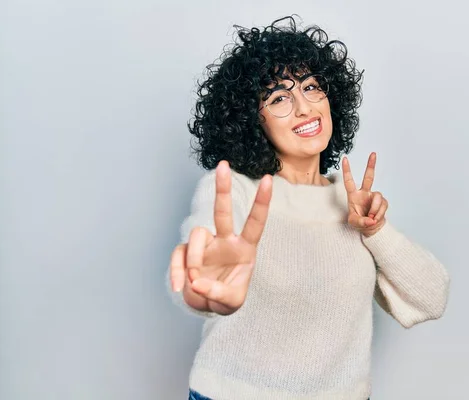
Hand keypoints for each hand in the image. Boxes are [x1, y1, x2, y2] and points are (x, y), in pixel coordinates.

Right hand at [169, 160, 272, 314]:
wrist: (207, 306)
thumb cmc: (226, 299)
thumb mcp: (231, 302)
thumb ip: (218, 293)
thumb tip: (196, 281)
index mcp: (244, 248)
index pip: (255, 222)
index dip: (262, 202)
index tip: (269, 179)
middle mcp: (225, 241)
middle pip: (223, 211)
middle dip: (223, 188)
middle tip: (223, 165)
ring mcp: (205, 245)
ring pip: (196, 235)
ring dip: (193, 259)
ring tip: (194, 280)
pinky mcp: (186, 253)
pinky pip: (178, 255)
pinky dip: (176, 271)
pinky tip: (180, 286)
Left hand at [342, 152, 388, 236]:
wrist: (371, 228)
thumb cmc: (360, 222)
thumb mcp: (354, 223)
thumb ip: (361, 221)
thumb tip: (371, 220)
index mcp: (353, 195)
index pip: (349, 181)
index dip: (347, 170)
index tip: (345, 158)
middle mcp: (364, 193)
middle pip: (369, 177)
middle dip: (371, 165)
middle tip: (373, 153)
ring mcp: (374, 196)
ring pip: (378, 197)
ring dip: (375, 209)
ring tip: (371, 218)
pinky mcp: (383, 201)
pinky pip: (383, 205)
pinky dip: (379, 214)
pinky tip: (376, 218)